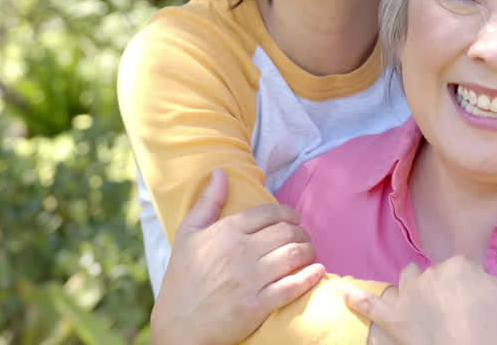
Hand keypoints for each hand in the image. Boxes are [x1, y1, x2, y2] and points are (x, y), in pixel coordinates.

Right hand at [150, 169, 326, 344]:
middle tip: (304, 238)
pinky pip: (293, 286)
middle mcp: (240, 251)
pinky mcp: (257, 305)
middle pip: (287, 232)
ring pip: (295, 255)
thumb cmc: (183, 279)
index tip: (294, 220)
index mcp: (226, 231)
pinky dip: (310, 277)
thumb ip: (208, 201)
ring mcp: (250, 279)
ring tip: (310, 254)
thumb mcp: (188, 234)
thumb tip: (221, 172)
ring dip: (309, 252)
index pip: (271, 212)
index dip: (289, 214)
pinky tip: (317, 272)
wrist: (179, 325)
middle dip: (302, 233)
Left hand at [343, 251, 496, 344]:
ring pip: (405, 283)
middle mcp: (429, 274)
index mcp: (458, 264)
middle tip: (456, 314)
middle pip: (433, 274)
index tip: (476, 303)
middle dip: (442, 288)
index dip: (469, 284)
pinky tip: (344, 294)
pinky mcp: (395, 320)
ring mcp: (409, 296)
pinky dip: (357, 299)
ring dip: (412, 290)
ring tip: (423, 310)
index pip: (460, 266)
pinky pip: (371, 305)